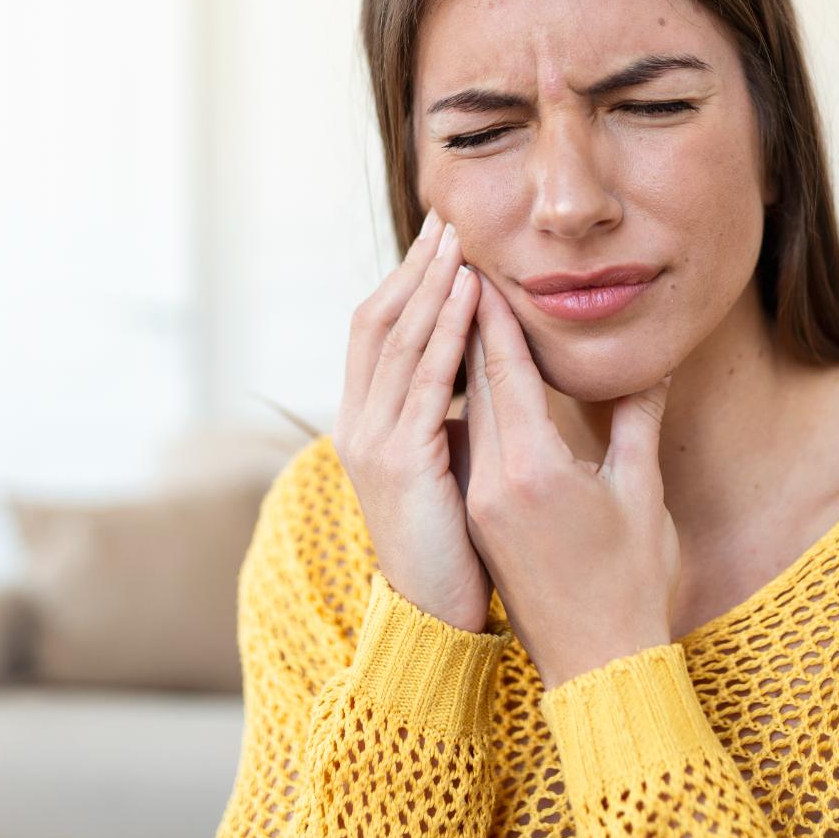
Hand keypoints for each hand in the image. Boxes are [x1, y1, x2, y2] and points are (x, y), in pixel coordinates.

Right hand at [332, 208, 492, 633]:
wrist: (437, 619)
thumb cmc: (456, 548)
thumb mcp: (450, 468)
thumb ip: (455, 418)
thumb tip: (481, 376)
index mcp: (367, 423)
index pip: (377, 330)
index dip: (405, 281)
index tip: (438, 239)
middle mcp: (357, 423)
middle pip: (378, 320)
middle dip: (413, 267)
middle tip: (446, 218)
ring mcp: (371, 441)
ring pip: (399, 340)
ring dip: (430, 285)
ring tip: (459, 241)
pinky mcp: (400, 461)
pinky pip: (425, 379)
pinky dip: (446, 330)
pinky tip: (469, 295)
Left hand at [458, 268, 680, 689]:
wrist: (596, 664)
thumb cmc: (632, 582)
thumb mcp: (641, 493)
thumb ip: (637, 422)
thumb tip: (651, 364)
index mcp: (533, 469)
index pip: (504, 373)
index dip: (493, 317)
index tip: (480, 267)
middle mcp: (494, 481)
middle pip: (474, 385)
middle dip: (469, 323)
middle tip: (460, 266)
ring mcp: (481, 502)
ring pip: (466, 413)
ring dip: (463, 359)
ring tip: (460, 306)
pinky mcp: (480, 518)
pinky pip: (469, 444)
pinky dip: (470, 402)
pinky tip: (472, 378)